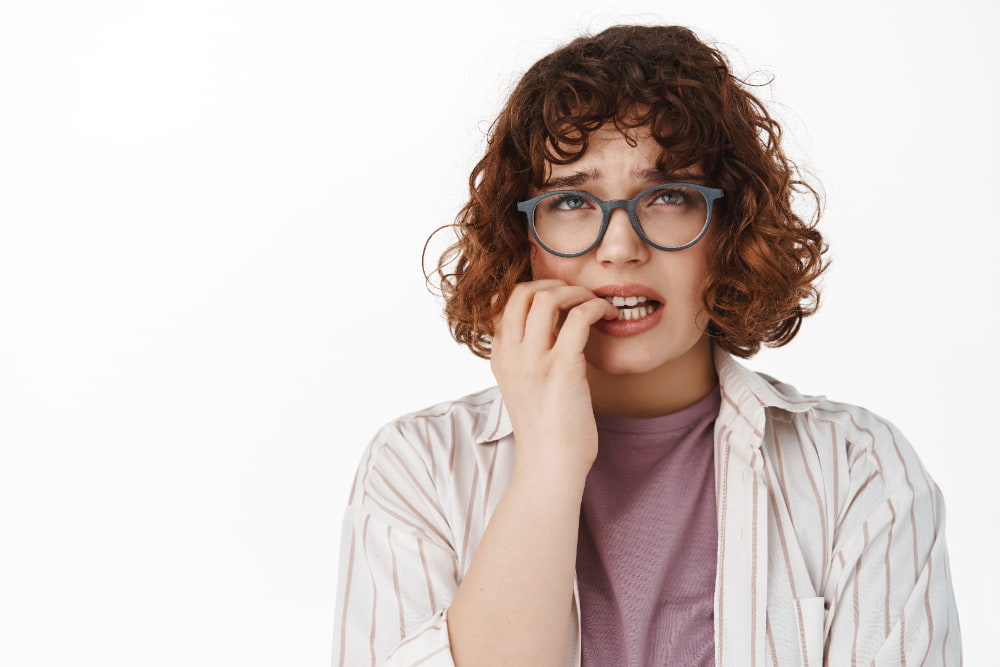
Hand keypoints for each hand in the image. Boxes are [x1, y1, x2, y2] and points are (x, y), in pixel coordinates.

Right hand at [490, 279, 617, 478]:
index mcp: (500, 357)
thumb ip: (527, 361)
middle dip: (554, 284)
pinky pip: (578, 318)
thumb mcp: (523, 389)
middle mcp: (511, 354)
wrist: (550, 467)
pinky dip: (597, 307)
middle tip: (578, 295)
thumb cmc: (546, 432)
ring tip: (594, 304)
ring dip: (577, 292)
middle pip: (522, 292)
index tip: (558, 299)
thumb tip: (553, 336)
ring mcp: (533, 361)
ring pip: (547, 298)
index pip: (503, 302)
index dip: (533, 291)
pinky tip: (609, 316)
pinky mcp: (561, 369)